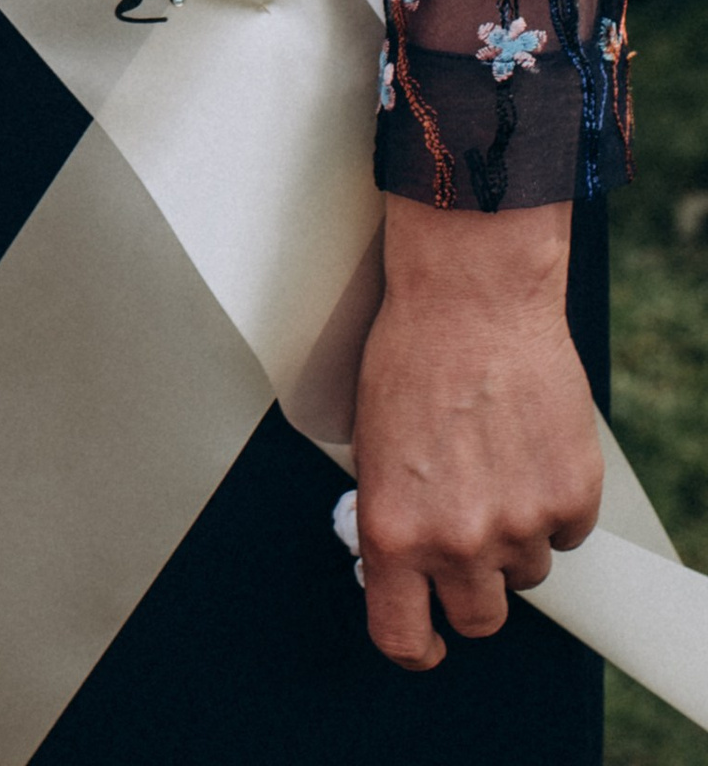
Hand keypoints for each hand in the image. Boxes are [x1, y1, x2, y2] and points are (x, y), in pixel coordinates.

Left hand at [351, 197, 599, 667]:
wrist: (472, 295)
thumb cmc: (410, 352)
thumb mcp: (370, 443)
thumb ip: (390, 513)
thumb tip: (397, 561)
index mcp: (393, 530)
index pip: (400, 634)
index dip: (415, 647)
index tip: (426, 642)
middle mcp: (456, 541)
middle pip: (479, 618)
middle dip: (473, 590)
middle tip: (469, 543)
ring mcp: (520, 524)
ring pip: (526, 571)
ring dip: (514, 535)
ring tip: (494, 463)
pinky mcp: (571, 498)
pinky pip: (567, 530)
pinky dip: (553, 500)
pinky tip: (527, 446)